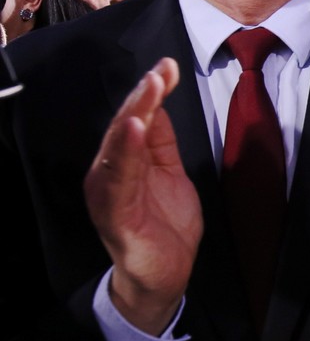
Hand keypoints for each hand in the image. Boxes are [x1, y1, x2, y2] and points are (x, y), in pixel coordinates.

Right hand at [83, 58, 200, 334]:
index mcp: (122, 162)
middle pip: (122, 126)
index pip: (134, 119)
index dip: (150, 92)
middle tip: (160, 70)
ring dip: (134, 114)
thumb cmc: (165, 224)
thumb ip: (161, 140)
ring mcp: (109, 193)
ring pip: (118, 146)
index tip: (168, 66)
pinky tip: (134, 128)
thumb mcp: (169, 171)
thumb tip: (160, 104)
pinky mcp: (115, 213)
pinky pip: (119, 178)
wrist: (164, 275)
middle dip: (143, 96)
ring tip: (149, 89)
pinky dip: (125, 151)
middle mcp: (109, 173)